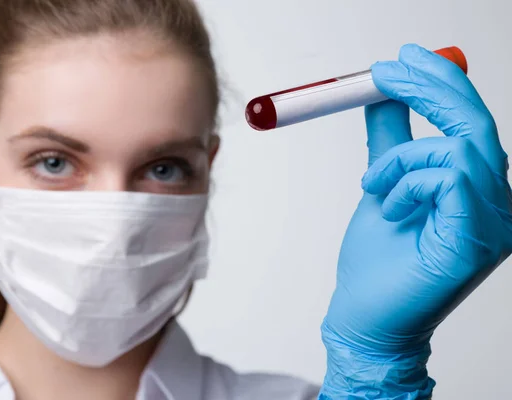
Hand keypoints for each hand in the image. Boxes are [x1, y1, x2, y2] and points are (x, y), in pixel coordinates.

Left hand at [319, 44, 511, 398]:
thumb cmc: (376, 260)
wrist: (365, 315)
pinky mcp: (477, 240)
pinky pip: (446, 179)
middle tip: (382, 72)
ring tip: (372, 187)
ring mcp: (494, 223)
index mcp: (475, 188)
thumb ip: (390, 141)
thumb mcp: (382, 185)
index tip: (398, 60)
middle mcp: (496, 202)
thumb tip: (383, 94)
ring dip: (400, 159)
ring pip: (455, 148)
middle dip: (426, 87)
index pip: (470, 121)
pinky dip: (406, 184)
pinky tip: (388, 211)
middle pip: (474, 122)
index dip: (439, 82)